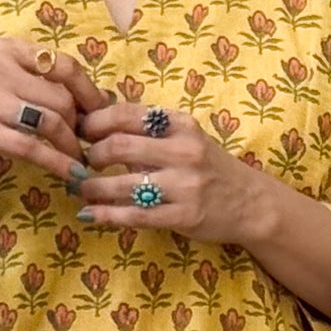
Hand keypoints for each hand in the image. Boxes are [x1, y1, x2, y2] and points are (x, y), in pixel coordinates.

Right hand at [0, 38, 104, 183]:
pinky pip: (32, 148)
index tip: (100, 111)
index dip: (88, 91)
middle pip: (61, 97)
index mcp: (9, 50)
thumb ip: (35, 77)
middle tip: (82, 140)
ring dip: (71, 145)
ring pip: (50, 121)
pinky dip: (58, 163)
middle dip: (79, 123)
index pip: (63, 65)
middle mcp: (1, 69)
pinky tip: (71, 174)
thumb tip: (87, 98)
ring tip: (77, 157)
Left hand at [69, 102, 264, 246]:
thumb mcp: (187, 138)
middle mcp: (184, 151)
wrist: (251, 203)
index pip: (126, 114)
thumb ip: (150, 131)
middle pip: (119, 145)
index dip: (94, 122)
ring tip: (79, 188)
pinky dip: (106, 215)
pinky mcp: (184, 216)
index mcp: (181, 125)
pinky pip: (135, 215)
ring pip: (123, 184)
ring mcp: (185, 185)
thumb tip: (96, 122)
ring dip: (92, 187)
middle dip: (91, 155)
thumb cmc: (210, 168)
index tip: (79, 132)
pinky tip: (89, 214)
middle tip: (79, 163)